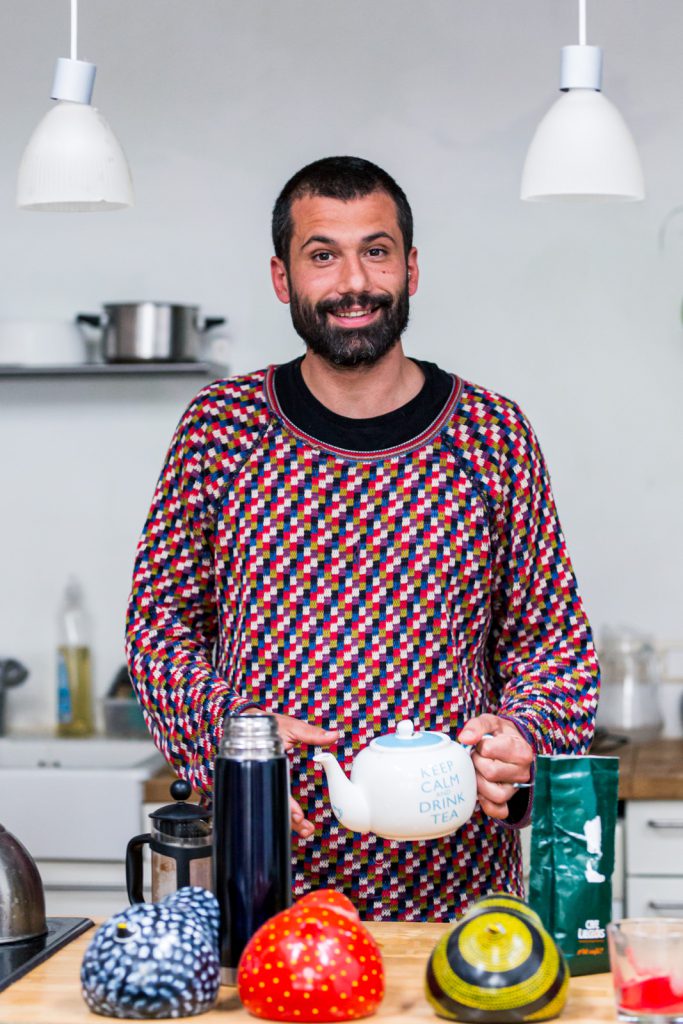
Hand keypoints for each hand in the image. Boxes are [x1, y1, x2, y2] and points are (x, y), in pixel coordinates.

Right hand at [242, 709, 339, 839]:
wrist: (248, 721)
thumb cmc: (269, 723)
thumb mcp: (290, 726)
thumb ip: (311, 733)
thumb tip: (334, 735)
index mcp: (270, 763)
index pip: (277, 789)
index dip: (287, 804)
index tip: (298, 816)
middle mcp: (265, 775)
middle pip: (276, 804)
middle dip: (290, 820)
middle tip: (306, 830)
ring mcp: (265, 780)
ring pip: (275, 805)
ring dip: (289, 821)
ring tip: (306, 831)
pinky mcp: (268, 782)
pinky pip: (275, 800)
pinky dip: (285, 812)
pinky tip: (297, 821)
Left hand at [458, 714, 533, 819]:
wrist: (512, 746)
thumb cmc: (500, 735)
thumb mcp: (491, 722)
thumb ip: (477, 726)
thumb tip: (465, 739)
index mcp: (521, 749)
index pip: (489, 750)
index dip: (479, 747)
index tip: (481, 744)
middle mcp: (523, 771)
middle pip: (491, 772)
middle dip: (477, 763)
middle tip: (478, 758)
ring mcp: (517, 788)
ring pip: (495, 794)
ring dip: (480, 783)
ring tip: (479, 772)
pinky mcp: (509, 800)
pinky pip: (499, 811)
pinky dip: (487, 805)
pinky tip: (480, 792)